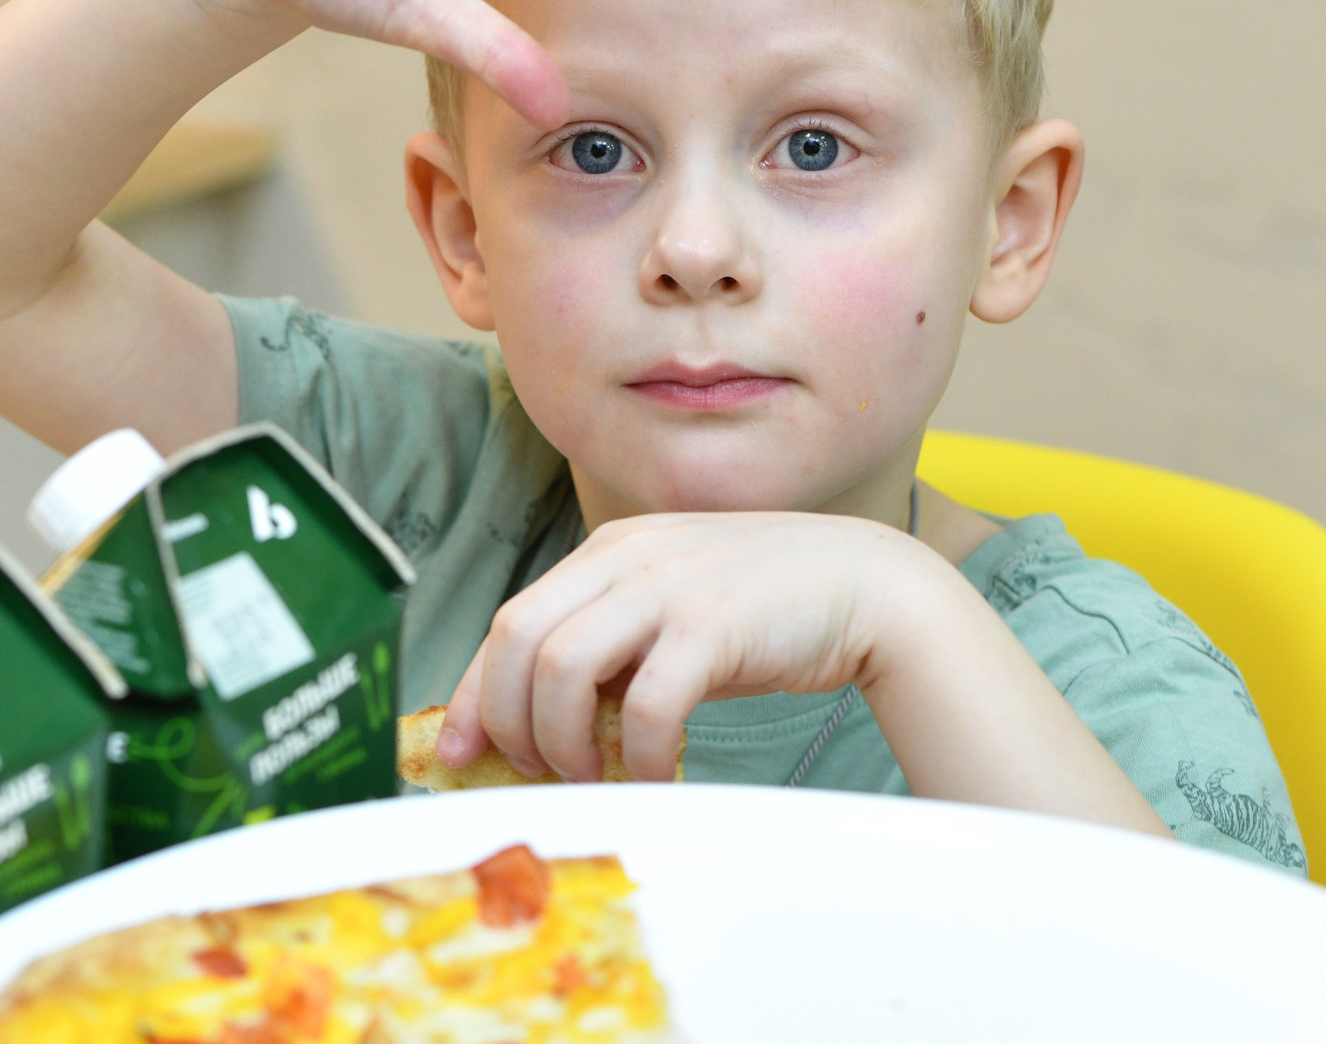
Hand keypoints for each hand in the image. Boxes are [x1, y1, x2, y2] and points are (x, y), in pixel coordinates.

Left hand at [440, 512, 932, 781]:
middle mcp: (625, 557)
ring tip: (588, 774)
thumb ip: (611, 647)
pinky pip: (645, 702)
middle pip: (520, 640)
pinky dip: (635, 752)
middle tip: (537, 770)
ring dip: (562, 738)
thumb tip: (545, 722)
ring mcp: (667, 586)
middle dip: (510, 720)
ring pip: (563, 666)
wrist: (864, 583)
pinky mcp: (712, 624)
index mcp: (605, 550)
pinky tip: (649, 772)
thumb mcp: (667, 612)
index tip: (461, 751)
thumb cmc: (760, 611)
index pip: (510, 621)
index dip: (474, 692)